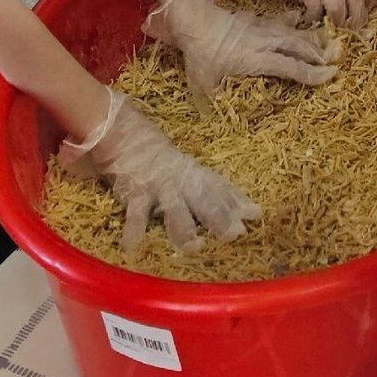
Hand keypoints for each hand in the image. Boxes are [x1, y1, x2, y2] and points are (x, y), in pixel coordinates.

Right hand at [58, 89, 261, 251]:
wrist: (119, 128)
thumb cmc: (150, 151)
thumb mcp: (177, 164)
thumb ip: (195, 182)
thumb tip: (220, 199)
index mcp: (190, 171)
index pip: (218, 186)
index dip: (236, 200)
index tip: (257, 214)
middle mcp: (179, 179)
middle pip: (204, 199)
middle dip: (220, 216)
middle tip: (236, 234)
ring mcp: (158, 185)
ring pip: (175, 209)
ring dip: (185, 229)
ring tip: (193, 247)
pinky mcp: (134, 191)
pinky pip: (135, 214)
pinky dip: (134, 232)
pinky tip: (133, 248)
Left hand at [146, 0, 337, 96]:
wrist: (195, 20)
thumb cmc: (200, 55)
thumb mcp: (204, 84)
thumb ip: (215, 102)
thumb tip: (216, 123)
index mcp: (256, 60)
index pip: (290, 67)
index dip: (311, 73)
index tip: (329, 76)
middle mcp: (264, 43)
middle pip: (298, 47)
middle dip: (317, 55)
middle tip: (334, 63)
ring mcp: (261, 28)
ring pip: (292, 33)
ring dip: (310, 39)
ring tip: (325, 46)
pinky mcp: (256, 19)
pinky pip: (280, 21)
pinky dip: (293, 24)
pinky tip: (301, 21)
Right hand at [245, 0, 371, 25]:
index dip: (367, 2)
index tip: (364, 10)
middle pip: (356, 2)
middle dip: (356, 19)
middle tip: (353, 28)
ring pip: (339, 9)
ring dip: (337, 21)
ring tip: (334, 27)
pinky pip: (316, 10)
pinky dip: (315, 17)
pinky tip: (312, 19)